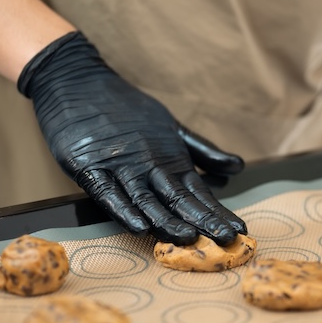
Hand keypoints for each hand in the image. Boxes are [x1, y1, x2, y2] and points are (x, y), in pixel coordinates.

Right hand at [18, 31, 246, 244]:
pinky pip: (107, 193)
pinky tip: (137, 226)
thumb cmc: (127, 109)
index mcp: (170, 160)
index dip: (219, 212)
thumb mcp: (171, 127)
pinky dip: (122, 209)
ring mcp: (119, 167)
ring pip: (146, 199)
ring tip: (188, 237)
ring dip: (166, 220)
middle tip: (227, 239)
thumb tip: (238, 168)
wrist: (80, 83)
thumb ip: (202, 151)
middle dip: (203, 220)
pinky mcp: (89, 167)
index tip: (241, 230)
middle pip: (178, 199)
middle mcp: (149, 166)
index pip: (199, 192)